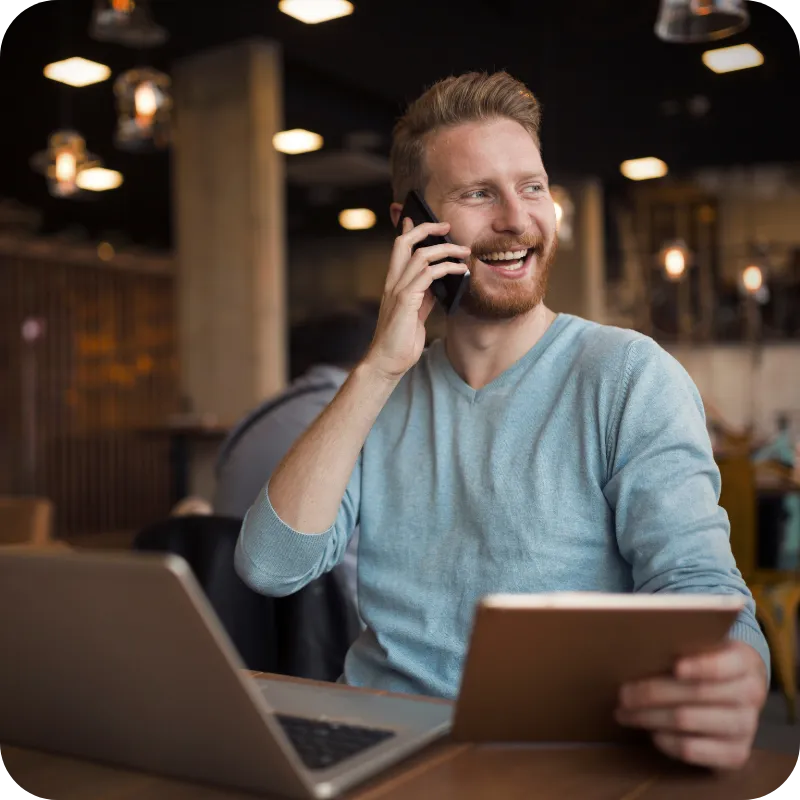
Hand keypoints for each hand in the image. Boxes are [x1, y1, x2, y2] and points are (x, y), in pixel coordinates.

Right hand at [362, 217, 469, 380]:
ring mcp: (398, 290)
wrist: (387, 362)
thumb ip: (424, 295)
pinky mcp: (406, 301)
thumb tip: (440, 281)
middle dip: (425, 228)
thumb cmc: (400, 341)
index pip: (398, 249)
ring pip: (420, 255)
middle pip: (404, 243)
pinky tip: (462, 271)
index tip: (419, 219)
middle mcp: (393, 282)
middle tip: (445, 225)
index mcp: (393, 284)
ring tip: (464, 251)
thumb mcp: (415, 313)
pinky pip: (428, 275)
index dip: (409, 231)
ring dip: (445, 249)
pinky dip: (448, 268)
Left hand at [615, 640, 767, 769]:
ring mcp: (746, 726)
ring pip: (688, 721)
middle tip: (623, 694)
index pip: (723, 666)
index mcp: (743, 662)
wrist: (739, 688)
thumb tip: (637, 648)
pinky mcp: (736, 754)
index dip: (700, 667)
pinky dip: (666, 742)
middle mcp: (750, 694)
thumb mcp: (704, 646)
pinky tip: (651, 733)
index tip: (675, 666)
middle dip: (652, 693)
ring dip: (649, 718)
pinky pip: (693, 750)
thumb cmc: (708, 661)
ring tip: (626, 713)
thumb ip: (682, 646)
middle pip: (696, 694)